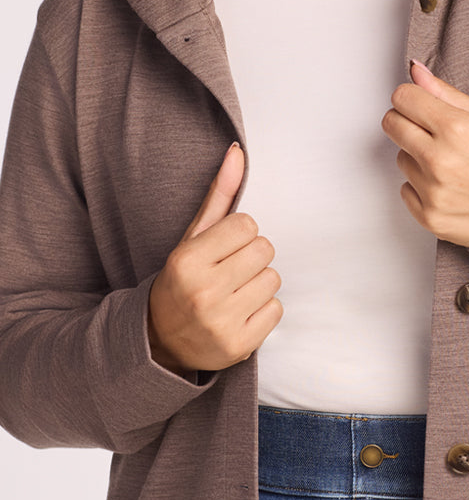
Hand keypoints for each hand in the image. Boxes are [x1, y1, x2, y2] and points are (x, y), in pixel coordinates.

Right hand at [148, 143, 281, 374]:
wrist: (161, 340)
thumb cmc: (184, 278)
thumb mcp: (194, 236)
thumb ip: (220, 193)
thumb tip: (238, 152)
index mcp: (187, 261)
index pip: (247, 225)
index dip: (240, 234)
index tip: (223, 248)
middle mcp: (202, 293)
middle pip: (265, 250)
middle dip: (252, 256)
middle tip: (230, 270)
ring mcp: (221, 323)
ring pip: (273, 279)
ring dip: (260, 283)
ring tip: (234, 291)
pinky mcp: (238, 347)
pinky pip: (277, 310)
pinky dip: (264, 310)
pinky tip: (241, 312)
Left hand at [382, 61, 468, 247]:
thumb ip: (445, 92)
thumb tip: (415, 70)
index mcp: (457, 129)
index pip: (402, 97)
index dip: (412, 98)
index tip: (423, 104)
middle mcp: (440, 161)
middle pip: (391, 124)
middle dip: (407, 121)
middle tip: (433, 131)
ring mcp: (433, 192)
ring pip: (400, 158)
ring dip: (418, 156)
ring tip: (450, 162)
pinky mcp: (429, 217)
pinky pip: (405, 189)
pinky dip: (421, 186)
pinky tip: (448, 185)